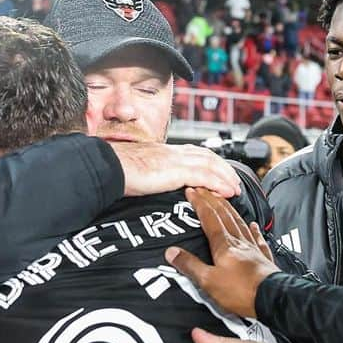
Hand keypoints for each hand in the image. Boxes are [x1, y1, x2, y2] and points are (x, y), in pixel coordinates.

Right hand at [111, 142, 241, 199]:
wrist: (107, 167)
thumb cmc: (116, 170)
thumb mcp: (139, 170)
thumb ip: (150, 173)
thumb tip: (152, 182)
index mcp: (164, 151)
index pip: (194, 152)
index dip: (211, 162)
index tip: (220, 172)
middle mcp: (173, 152)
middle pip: (208, 156)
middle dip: (224, 169)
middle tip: (235, 182)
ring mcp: (175, 160)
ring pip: (210, 165)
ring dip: (226, 177)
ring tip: (236, 189)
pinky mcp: (175, 171)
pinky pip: (204, 176)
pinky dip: (219, 184)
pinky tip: (227, 192)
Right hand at [165, 189, 278, 318]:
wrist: (273, 299)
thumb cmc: (240, 292)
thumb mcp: (208, 281)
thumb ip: (190, 265)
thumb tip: (171, 251)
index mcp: (224, 245)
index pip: (209, 219)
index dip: (200, 204)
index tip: (192, 191)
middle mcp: (239, 242)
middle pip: (225, 216)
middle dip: (213, 201)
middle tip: (205, 189)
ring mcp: (254, 249)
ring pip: (240, 223)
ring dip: (231, 210)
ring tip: (225, 199)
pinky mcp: (264, 259)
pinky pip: (258, 239)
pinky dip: (254, 230)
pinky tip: (253, 224)